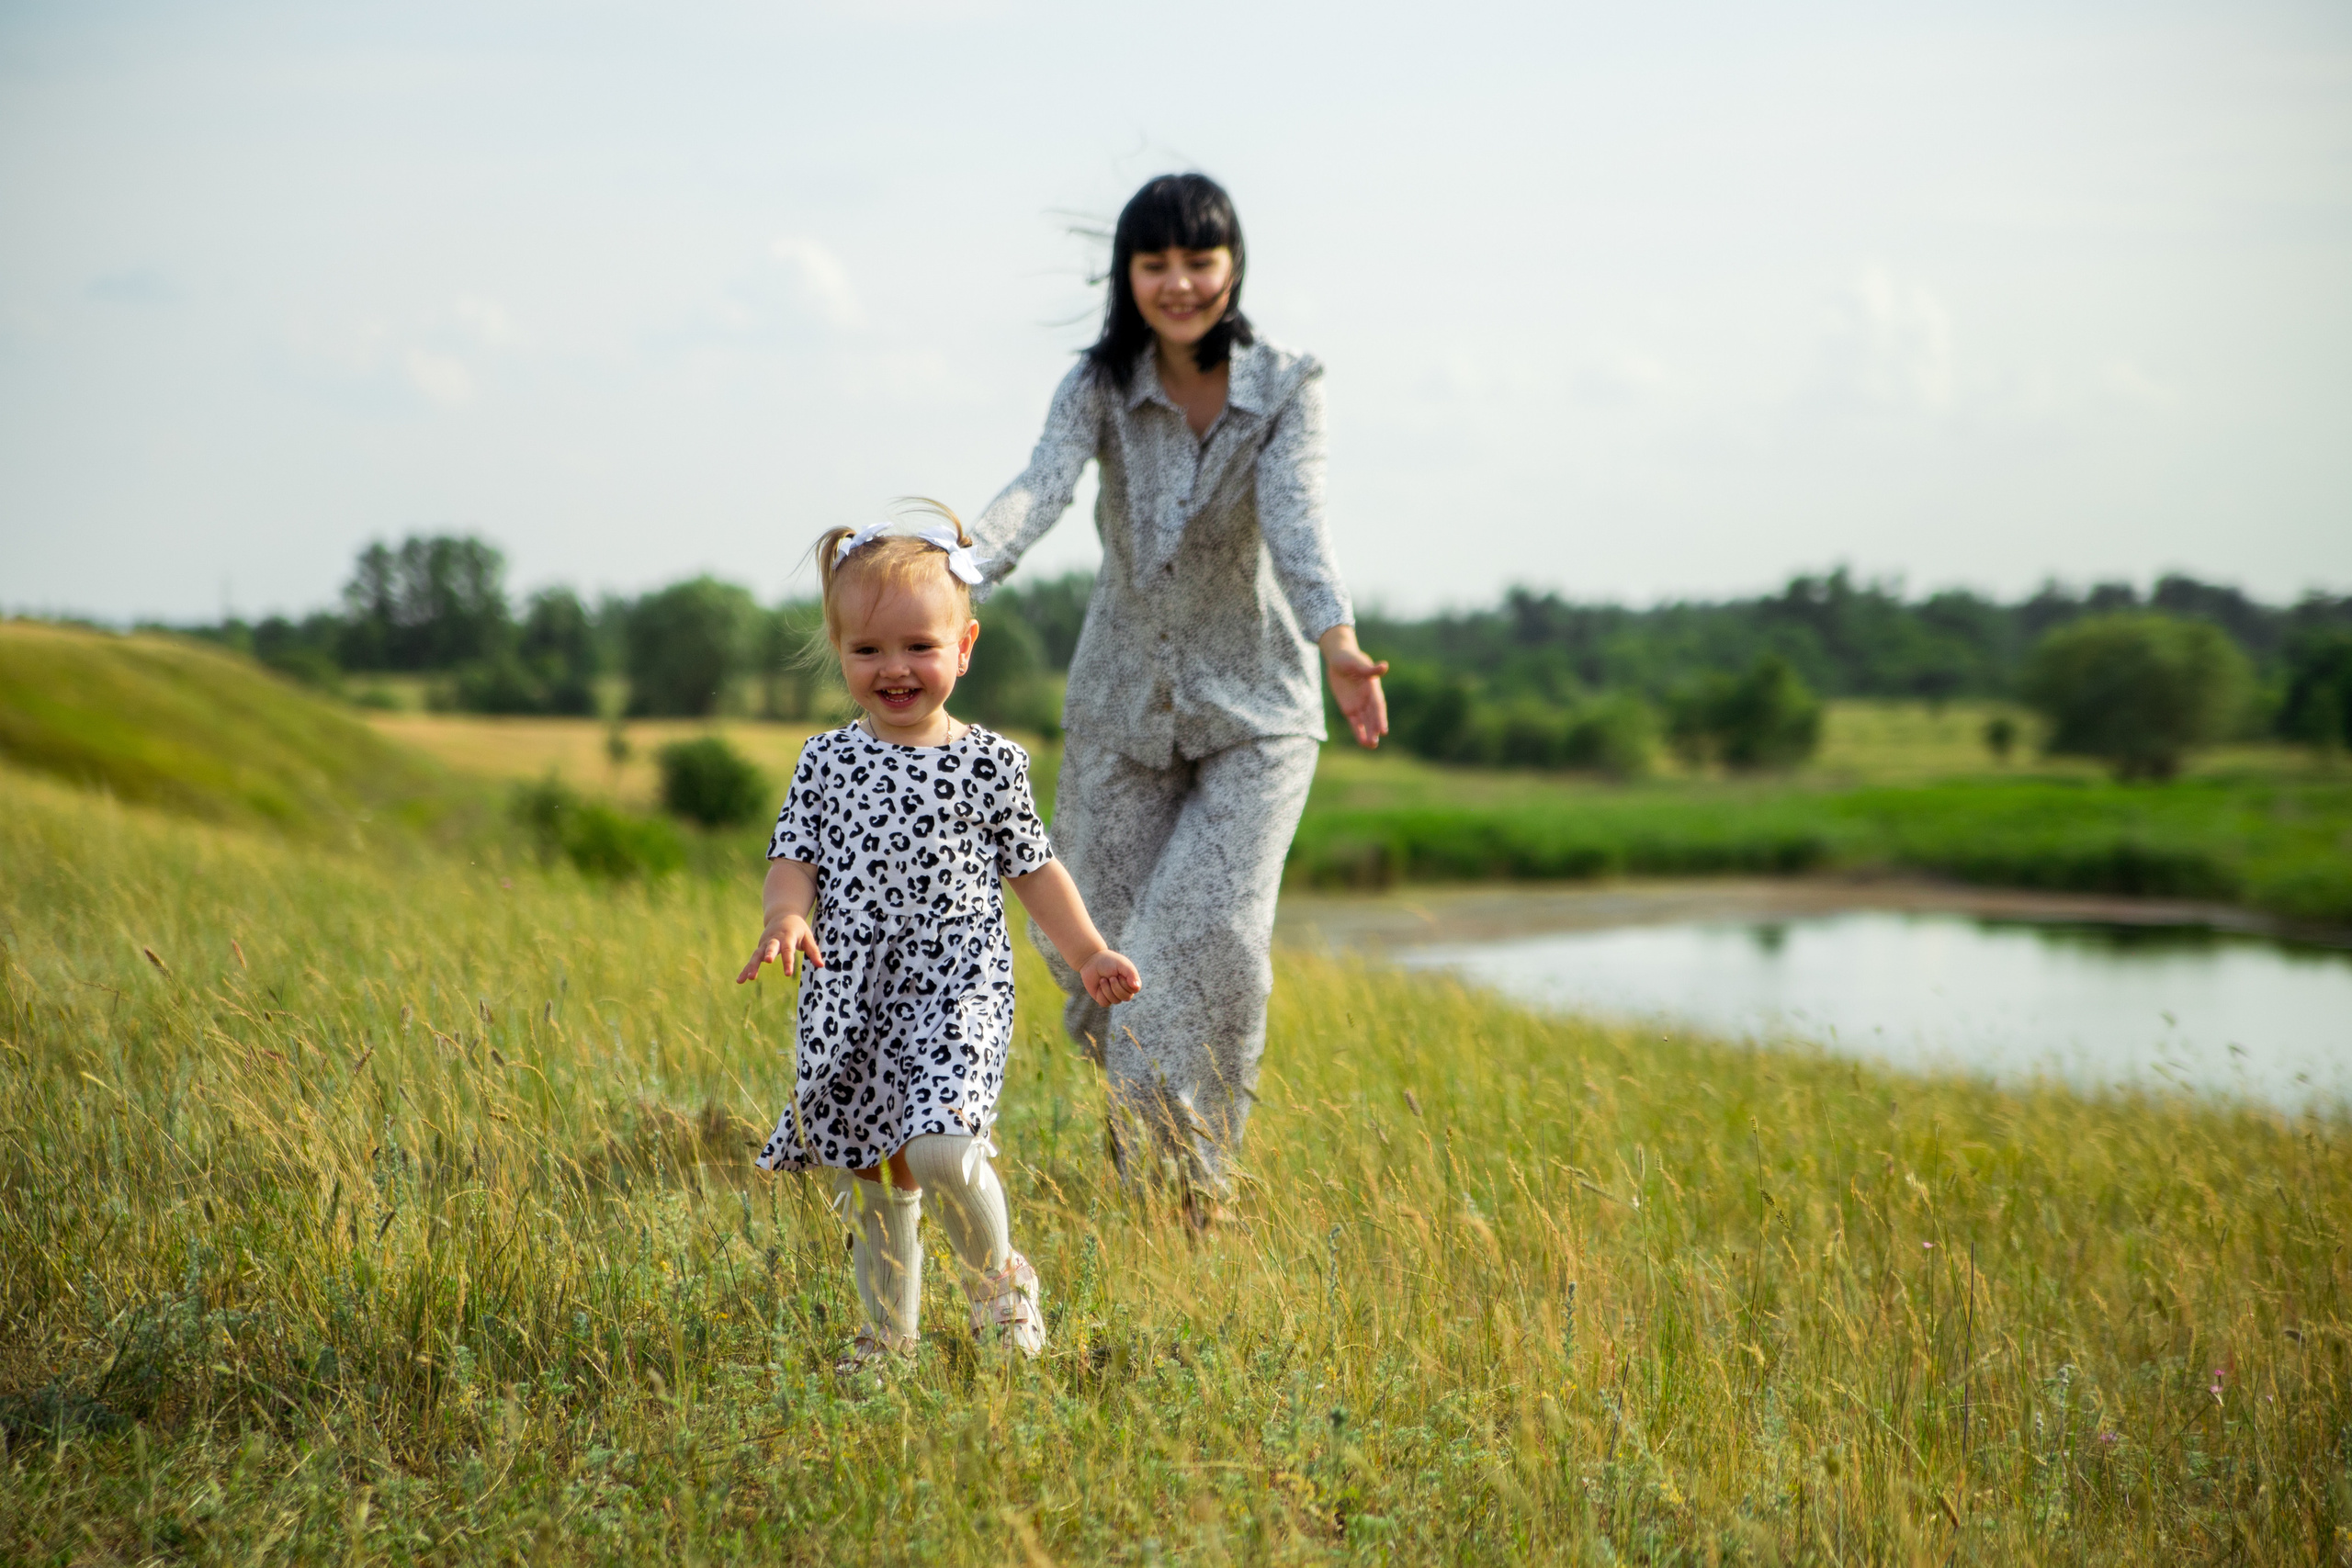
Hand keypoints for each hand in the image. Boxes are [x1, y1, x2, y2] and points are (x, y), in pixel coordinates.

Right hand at [736, 915, 823, 983]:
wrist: (783, 915)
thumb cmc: (798, 929)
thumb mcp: (808, 937)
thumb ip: (813, 952)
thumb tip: (821, 966)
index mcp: (788, 936)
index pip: (788, 950)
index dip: (788, 961)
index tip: (788, 973)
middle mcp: (774, 939)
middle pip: (771, 946)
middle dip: (769, 954)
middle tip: (768, 961)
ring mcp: (765, 943)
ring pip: (757, 954)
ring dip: (753, 965)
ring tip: (750, 978)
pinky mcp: (759, 948)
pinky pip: (752, 959)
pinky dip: (745, 969)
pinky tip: (740, 981)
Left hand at [1079, 949, 1141, 1006]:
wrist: (1091, 961)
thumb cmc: (1108, 961)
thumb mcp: (1122, 964)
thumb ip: (1131, 974)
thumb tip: (1136, 987)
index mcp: (1130, 981)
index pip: (1134, 990)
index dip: (1126, 984)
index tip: (1119, 974)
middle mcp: (1124, 990)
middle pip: (1126, 997)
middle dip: (1116, 987)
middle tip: (1110, 977)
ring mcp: (1113, 995)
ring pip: (1115, 1001)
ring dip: (1107, 989)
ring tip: (1103, 979)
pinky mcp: (1103, 999)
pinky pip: (1105, 1003)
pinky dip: (1101, 994)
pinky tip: (1099, 986)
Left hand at [1320, 626, 1390, 749]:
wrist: (1338, 659)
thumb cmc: (1349, 658)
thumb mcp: (1358, 662)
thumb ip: (1370, 669)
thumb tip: (1384, 666)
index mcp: (1372, 688)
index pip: (1378, 706)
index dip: (1380, 718)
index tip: (1383, 730)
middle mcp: (1368, 699)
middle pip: (1372, 717)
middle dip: (1374, 729)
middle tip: (1376, 741)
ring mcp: (1359, 705)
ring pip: (1365, 722)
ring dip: (1368, 733)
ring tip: (1371, 746)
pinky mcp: (1349, 709)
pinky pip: (1354, 723)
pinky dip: (1359, 732)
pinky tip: (1363, 743)